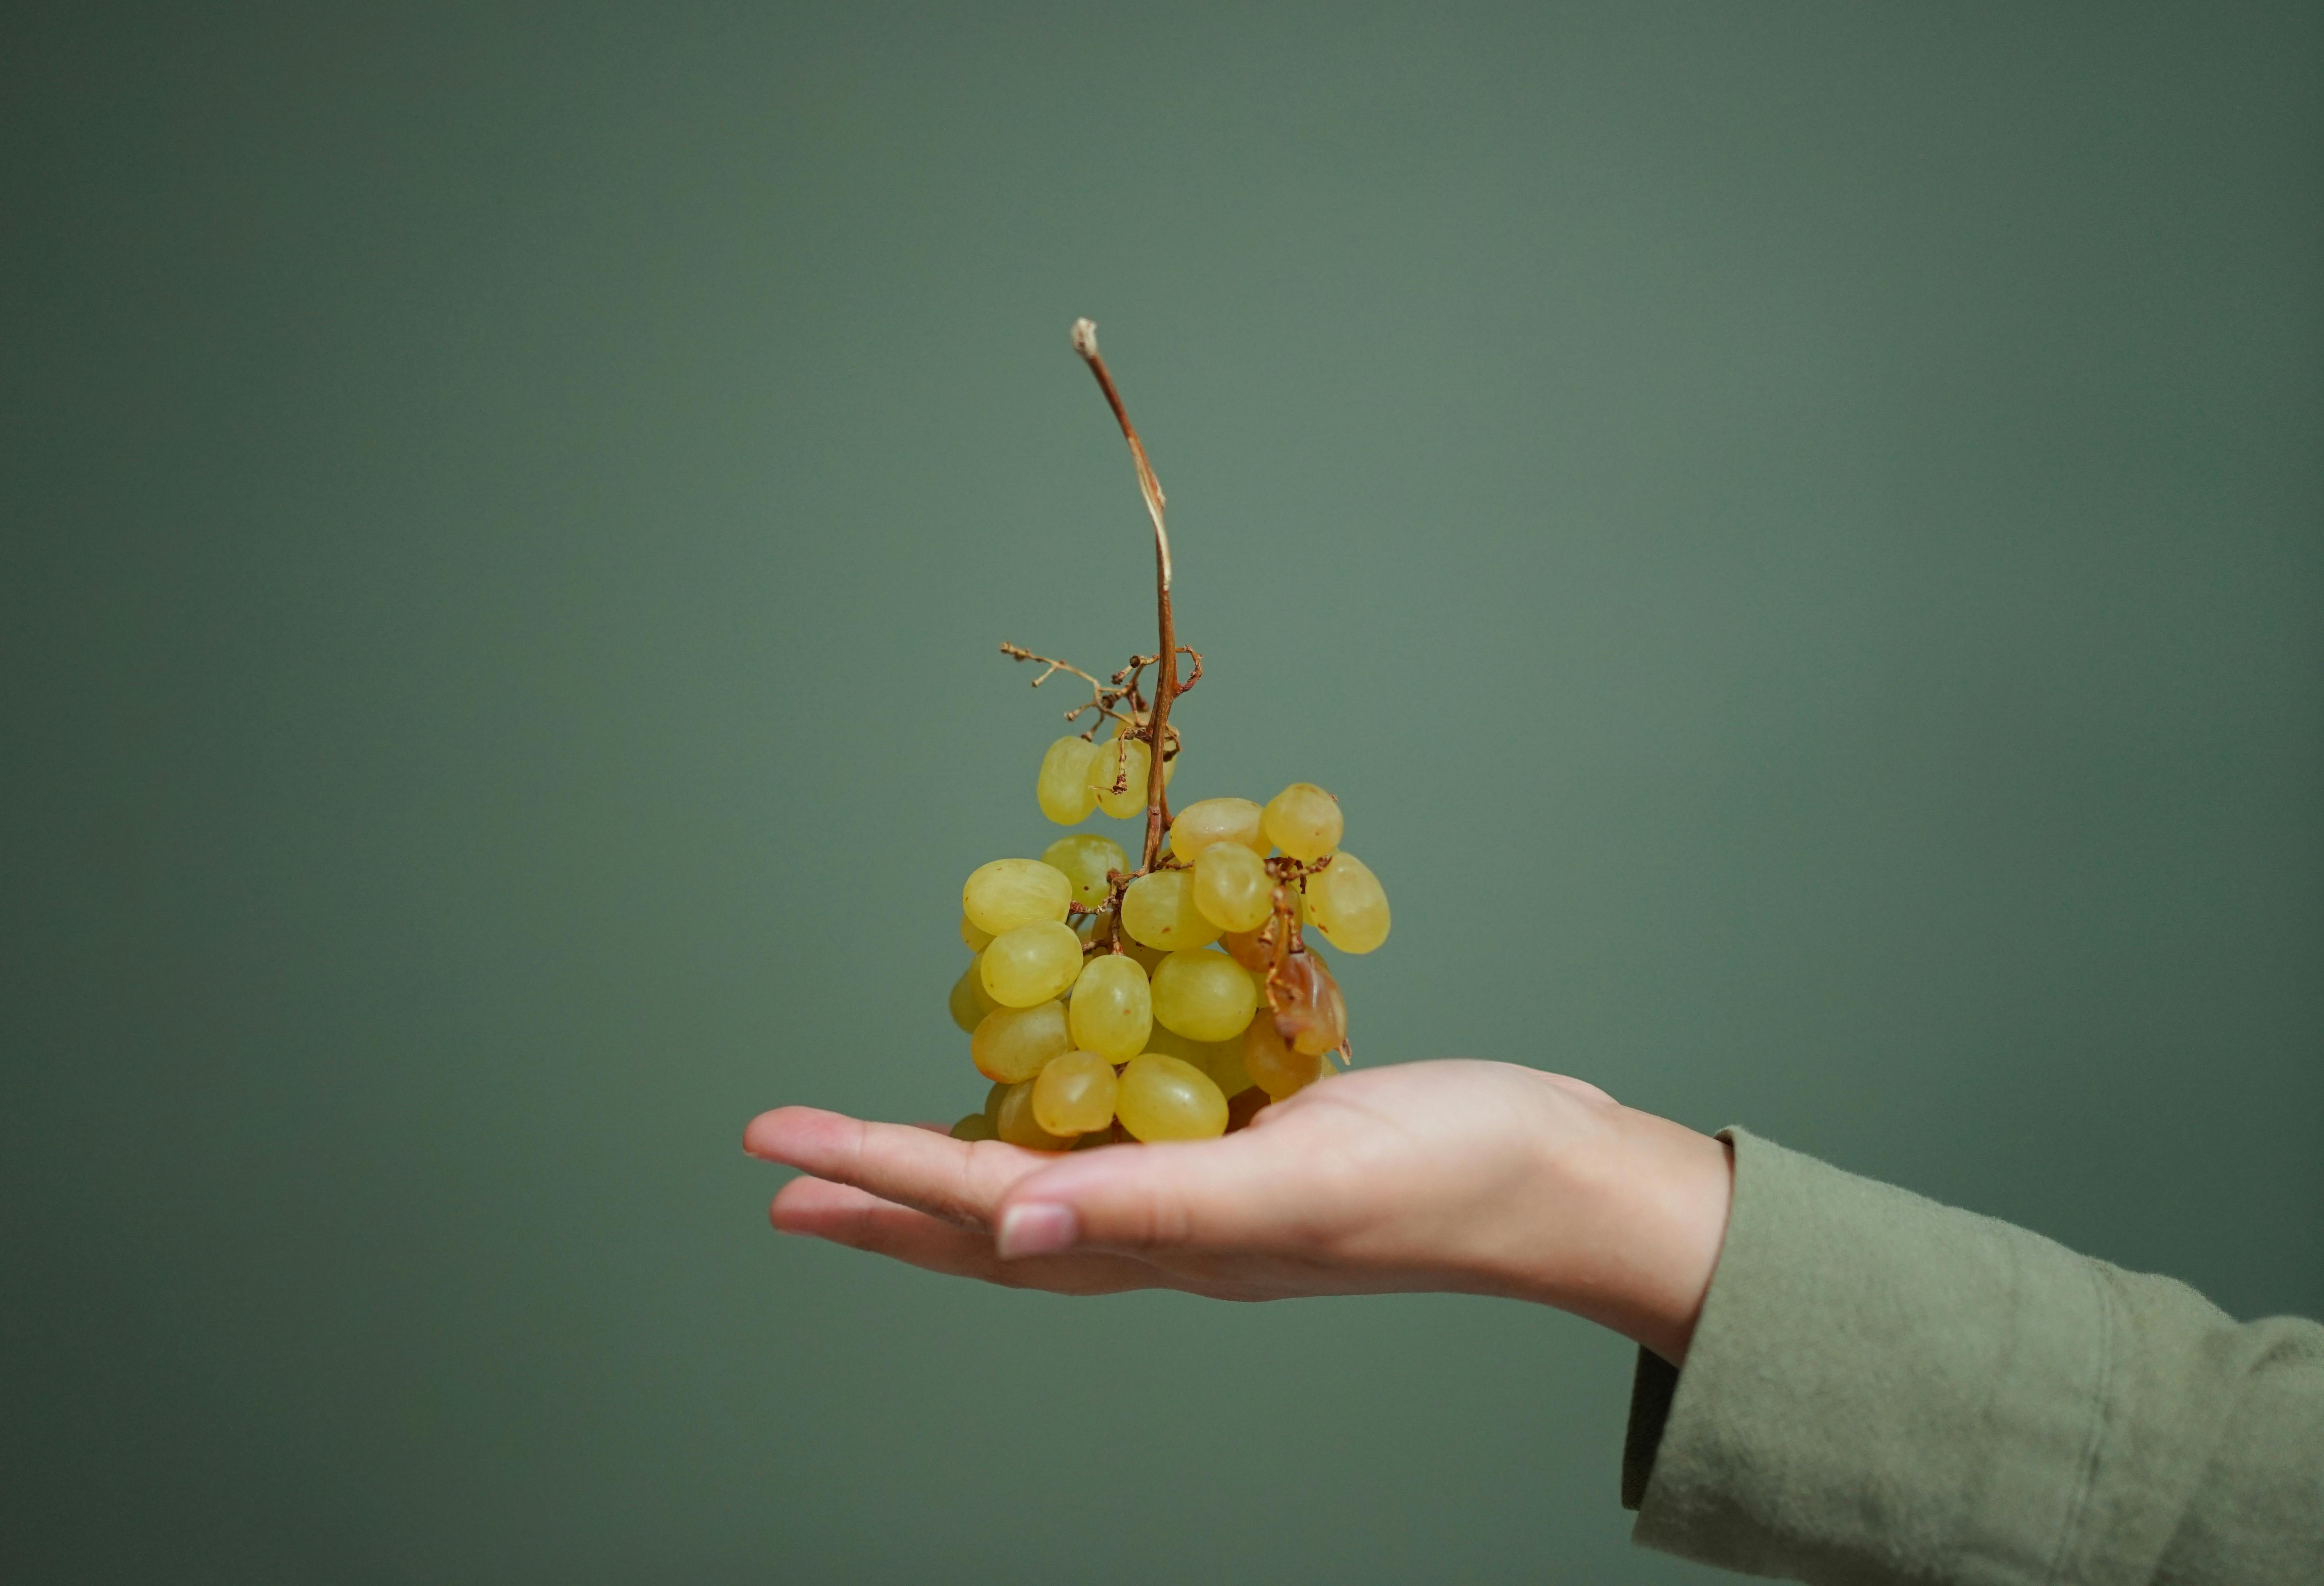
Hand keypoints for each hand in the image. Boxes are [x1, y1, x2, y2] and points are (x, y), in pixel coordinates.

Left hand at [745, 1059, 1731, 1364]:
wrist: (1562, 1178)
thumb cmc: (1448, 1180)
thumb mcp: (1297, 1187)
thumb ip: (1154, 1205)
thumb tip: (1010, 1224)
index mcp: (1168, 1243)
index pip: (981, 1209)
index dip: (873, 1173)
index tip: (773, 1145)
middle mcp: (1172, 1226)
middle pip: (990, 1216)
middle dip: (883, 1192)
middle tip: (785, 1169)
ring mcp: (1213, 1186)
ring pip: (1050, 1180)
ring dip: (955, 1163)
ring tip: (878, 1147)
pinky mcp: (1257, 1139)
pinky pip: (1127, 1132)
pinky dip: (1064, 1113)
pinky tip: (1047, 1094)